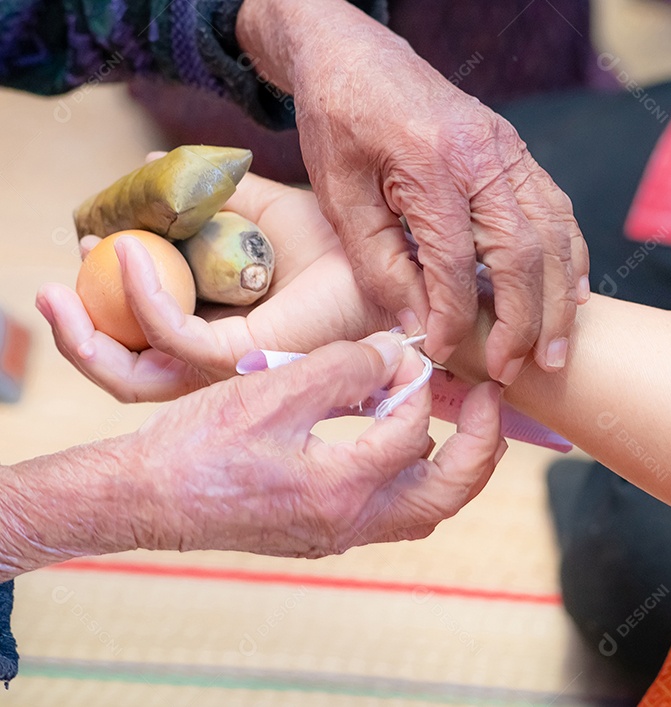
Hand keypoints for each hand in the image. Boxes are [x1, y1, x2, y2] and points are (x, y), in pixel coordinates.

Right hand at [0, 335, 505, 575]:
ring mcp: (340, 534)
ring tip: (463, 420)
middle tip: (493, 400)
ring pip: (425, 510)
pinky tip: (404, 441)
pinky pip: (394, 511)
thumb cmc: (199, 445)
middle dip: (482, 445)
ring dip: (455, 466)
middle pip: (449, 493)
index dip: (414, 383)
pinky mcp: (325, 532)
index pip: (413, 432)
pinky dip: (416, 476)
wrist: (146, 497)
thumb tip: (396, 353)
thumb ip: (345, 368)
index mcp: (343, 487)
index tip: (402, 350)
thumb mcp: (275, 389)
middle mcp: (352, 522)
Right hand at [37, 165, 395, 401]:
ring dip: (88, 332)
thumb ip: (207, 196)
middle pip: (128, 370)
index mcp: (216, 334)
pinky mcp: (243, 358)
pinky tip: (130, 253)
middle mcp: (218, 362)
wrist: (384, 261)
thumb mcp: (259, 210)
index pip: (143, 341)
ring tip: (60, 285)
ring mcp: (228, 367)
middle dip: (79, 333)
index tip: (82, 251)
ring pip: (137, 373)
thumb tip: (148, 163)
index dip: (102, 303)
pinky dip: (142, 297)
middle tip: (51, 288)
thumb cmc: (336, 248)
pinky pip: (173, 336)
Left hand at [237, 0, 589, 383]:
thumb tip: (418, 325)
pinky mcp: (518, 152)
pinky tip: (573, 295)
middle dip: (525, 321)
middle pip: (522, 253)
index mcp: (431, 163)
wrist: (356, 54)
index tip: (443, 353)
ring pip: (554, 234)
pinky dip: (571, 258)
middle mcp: (484, 156)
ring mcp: (509, 151)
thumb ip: (379, 263)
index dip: (452, 316)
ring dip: (560, 299)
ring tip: (557, 350)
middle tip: (518, 369)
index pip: (454, 261)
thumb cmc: (340, 122)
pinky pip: (558, 210)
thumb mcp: (339, 194)